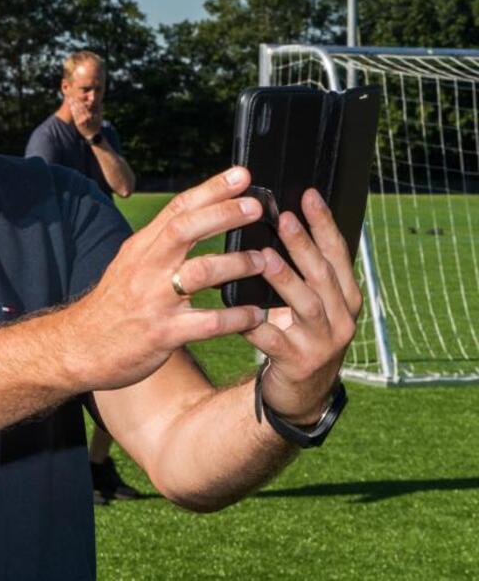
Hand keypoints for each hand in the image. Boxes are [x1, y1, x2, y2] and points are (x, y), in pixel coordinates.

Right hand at [66, 166, 267, 390]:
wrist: (80, 346)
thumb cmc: (113, 305)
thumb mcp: (130, 265)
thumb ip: (161, 245)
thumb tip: (200, 218)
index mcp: (141, 249)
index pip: (177, 209)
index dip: (211, 189)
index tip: (242, 174)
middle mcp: (145, 268)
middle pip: (185, 229)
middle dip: (223, 213)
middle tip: (256, 205)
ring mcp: (153, 300)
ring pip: (199, 272)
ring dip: (236, 263)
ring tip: (263, 260)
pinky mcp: (162, 334)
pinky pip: (207, 322)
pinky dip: (237, 317)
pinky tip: (256, 314)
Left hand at [70, 99, 102, 139]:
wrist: (93, 135)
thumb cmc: (96, 125)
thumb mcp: (99, 118)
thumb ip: (99, 110)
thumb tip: (101, 103)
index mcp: (92, 115)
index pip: (86, 106)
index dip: (82, 101)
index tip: (79, 96)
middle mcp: (87, 117)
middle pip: (81, 107)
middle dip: (76, 101)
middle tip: (73, 96)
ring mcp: (82, 120)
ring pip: (77, 111)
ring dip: (73, 105)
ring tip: (70, 100)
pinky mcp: (78, 124)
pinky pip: (75, 116)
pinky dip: (73, 111)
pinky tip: (71, 107)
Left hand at [242, 189, 359, 423]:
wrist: (300, 390)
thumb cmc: (298, 330)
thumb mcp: (308, 298)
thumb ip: (301, 267)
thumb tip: (277, 217)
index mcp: (344, 294)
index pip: (338, 252)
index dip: (324, 223)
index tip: (308, 194)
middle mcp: (342, 316)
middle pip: (323, 273)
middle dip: (304, 244)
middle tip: (283, 218)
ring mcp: (323, 341)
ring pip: (306, 304)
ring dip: (285, 280)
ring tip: (265, 258)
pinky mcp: (299, 362)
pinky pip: (274, 340)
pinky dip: (256, 324)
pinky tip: (240, 311)